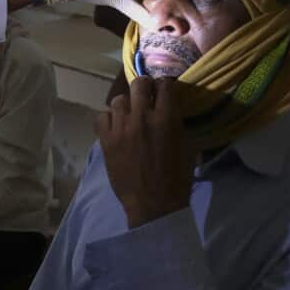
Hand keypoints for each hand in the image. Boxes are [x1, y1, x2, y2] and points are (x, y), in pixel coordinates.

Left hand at [95, 77, 195, 227]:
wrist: (153, 204)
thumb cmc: (177, 178)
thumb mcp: (187, 146)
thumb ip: (177, 122)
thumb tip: (171, 108)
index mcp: (167, 119)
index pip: (164, 85)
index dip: (164, 85)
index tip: (163, 90)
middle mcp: (142, 118)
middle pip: (139, 84)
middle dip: (144, 87)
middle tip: (146, 96)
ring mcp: (121, 129)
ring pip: (118, 99)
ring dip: (126, 104)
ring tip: (130, 114)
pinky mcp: (106, 141)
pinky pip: (101, 117)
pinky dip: (109, 119)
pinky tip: (116, 126)